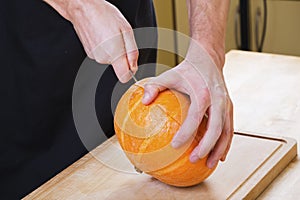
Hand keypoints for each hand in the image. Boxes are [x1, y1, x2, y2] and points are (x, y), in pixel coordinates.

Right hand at [45, 0, 138, 82]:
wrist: (83, 8)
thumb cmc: (104, 15)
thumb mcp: (126, 30)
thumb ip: (132, 52)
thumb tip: (134, 66)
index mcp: (114, 54)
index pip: (124, 77)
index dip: (131, 71)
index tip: (131, 62)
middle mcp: (103, 59)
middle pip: (118, 66)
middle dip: (122, 55)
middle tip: (119, 38)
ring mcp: (95, 56)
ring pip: (111, 59)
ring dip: (113, 49)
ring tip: (109, 34)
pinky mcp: (90, 53)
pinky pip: (103, 54)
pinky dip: (105, 47)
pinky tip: (102, 35)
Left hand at [142, 41, 232, 168]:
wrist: (208, 60)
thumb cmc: (188, 70)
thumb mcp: (169, 75)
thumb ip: (154, 86)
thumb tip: (143, 101)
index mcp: (203, 92)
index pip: (196, 117)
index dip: (187, 133)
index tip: (176, 146)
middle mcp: (218, 99)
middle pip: (217, 128)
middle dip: (207, 147)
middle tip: (194, 159)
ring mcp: (226, 104)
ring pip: (227, 131)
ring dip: (219, 149)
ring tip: (209, 163)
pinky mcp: (229, 108)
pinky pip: (230, 128)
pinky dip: (225, 143)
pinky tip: (220, 154)